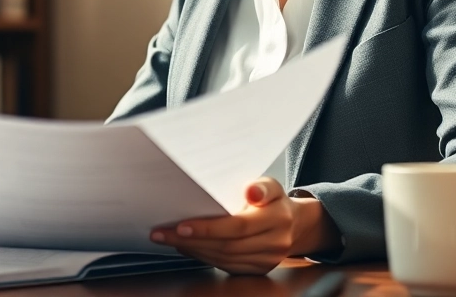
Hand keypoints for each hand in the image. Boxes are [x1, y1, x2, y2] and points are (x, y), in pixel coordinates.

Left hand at [150, 177, 338, 274]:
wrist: (294, 224)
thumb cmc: (273, 200)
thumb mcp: (271, 185)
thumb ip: (261, 186)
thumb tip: (251, 192)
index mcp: (276, 219)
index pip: (237, 227)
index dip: (207, 228)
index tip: (180, 225)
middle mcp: (273, 243)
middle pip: (225, 246)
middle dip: (190, 240)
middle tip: (162, 233)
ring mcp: (266, 260)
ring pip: (223, 259)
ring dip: (192, 250)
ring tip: (169, 238)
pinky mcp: (257, 270)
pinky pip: (226, 266)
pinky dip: (203, 257)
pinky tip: (187, 247)